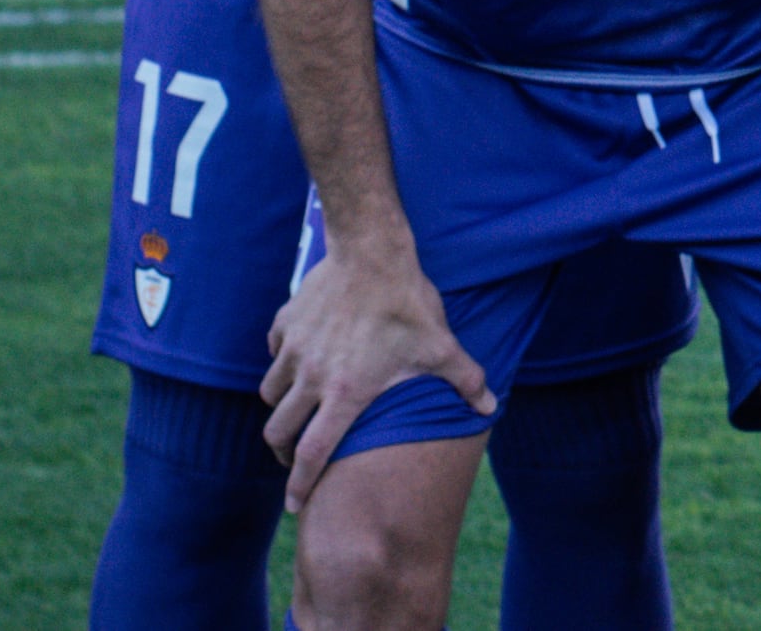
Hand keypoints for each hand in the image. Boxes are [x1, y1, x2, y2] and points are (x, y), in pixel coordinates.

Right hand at [261, 244, 487, 505]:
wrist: (372, 252)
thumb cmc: (407, 303)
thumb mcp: (440, 346)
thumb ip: (464, 380)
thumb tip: (490, 408)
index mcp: (345, 393)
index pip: (313, 454)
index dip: (302, 484)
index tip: (295, 507)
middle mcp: (311, 378)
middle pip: (279, 431)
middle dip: (283, 451)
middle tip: (293, 457)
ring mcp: (294, 351)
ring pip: (270, 393)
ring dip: (281, 407)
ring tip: (297, 409)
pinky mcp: (285, 325)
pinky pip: (274, 352)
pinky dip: (282, 361)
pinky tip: (300, 357)